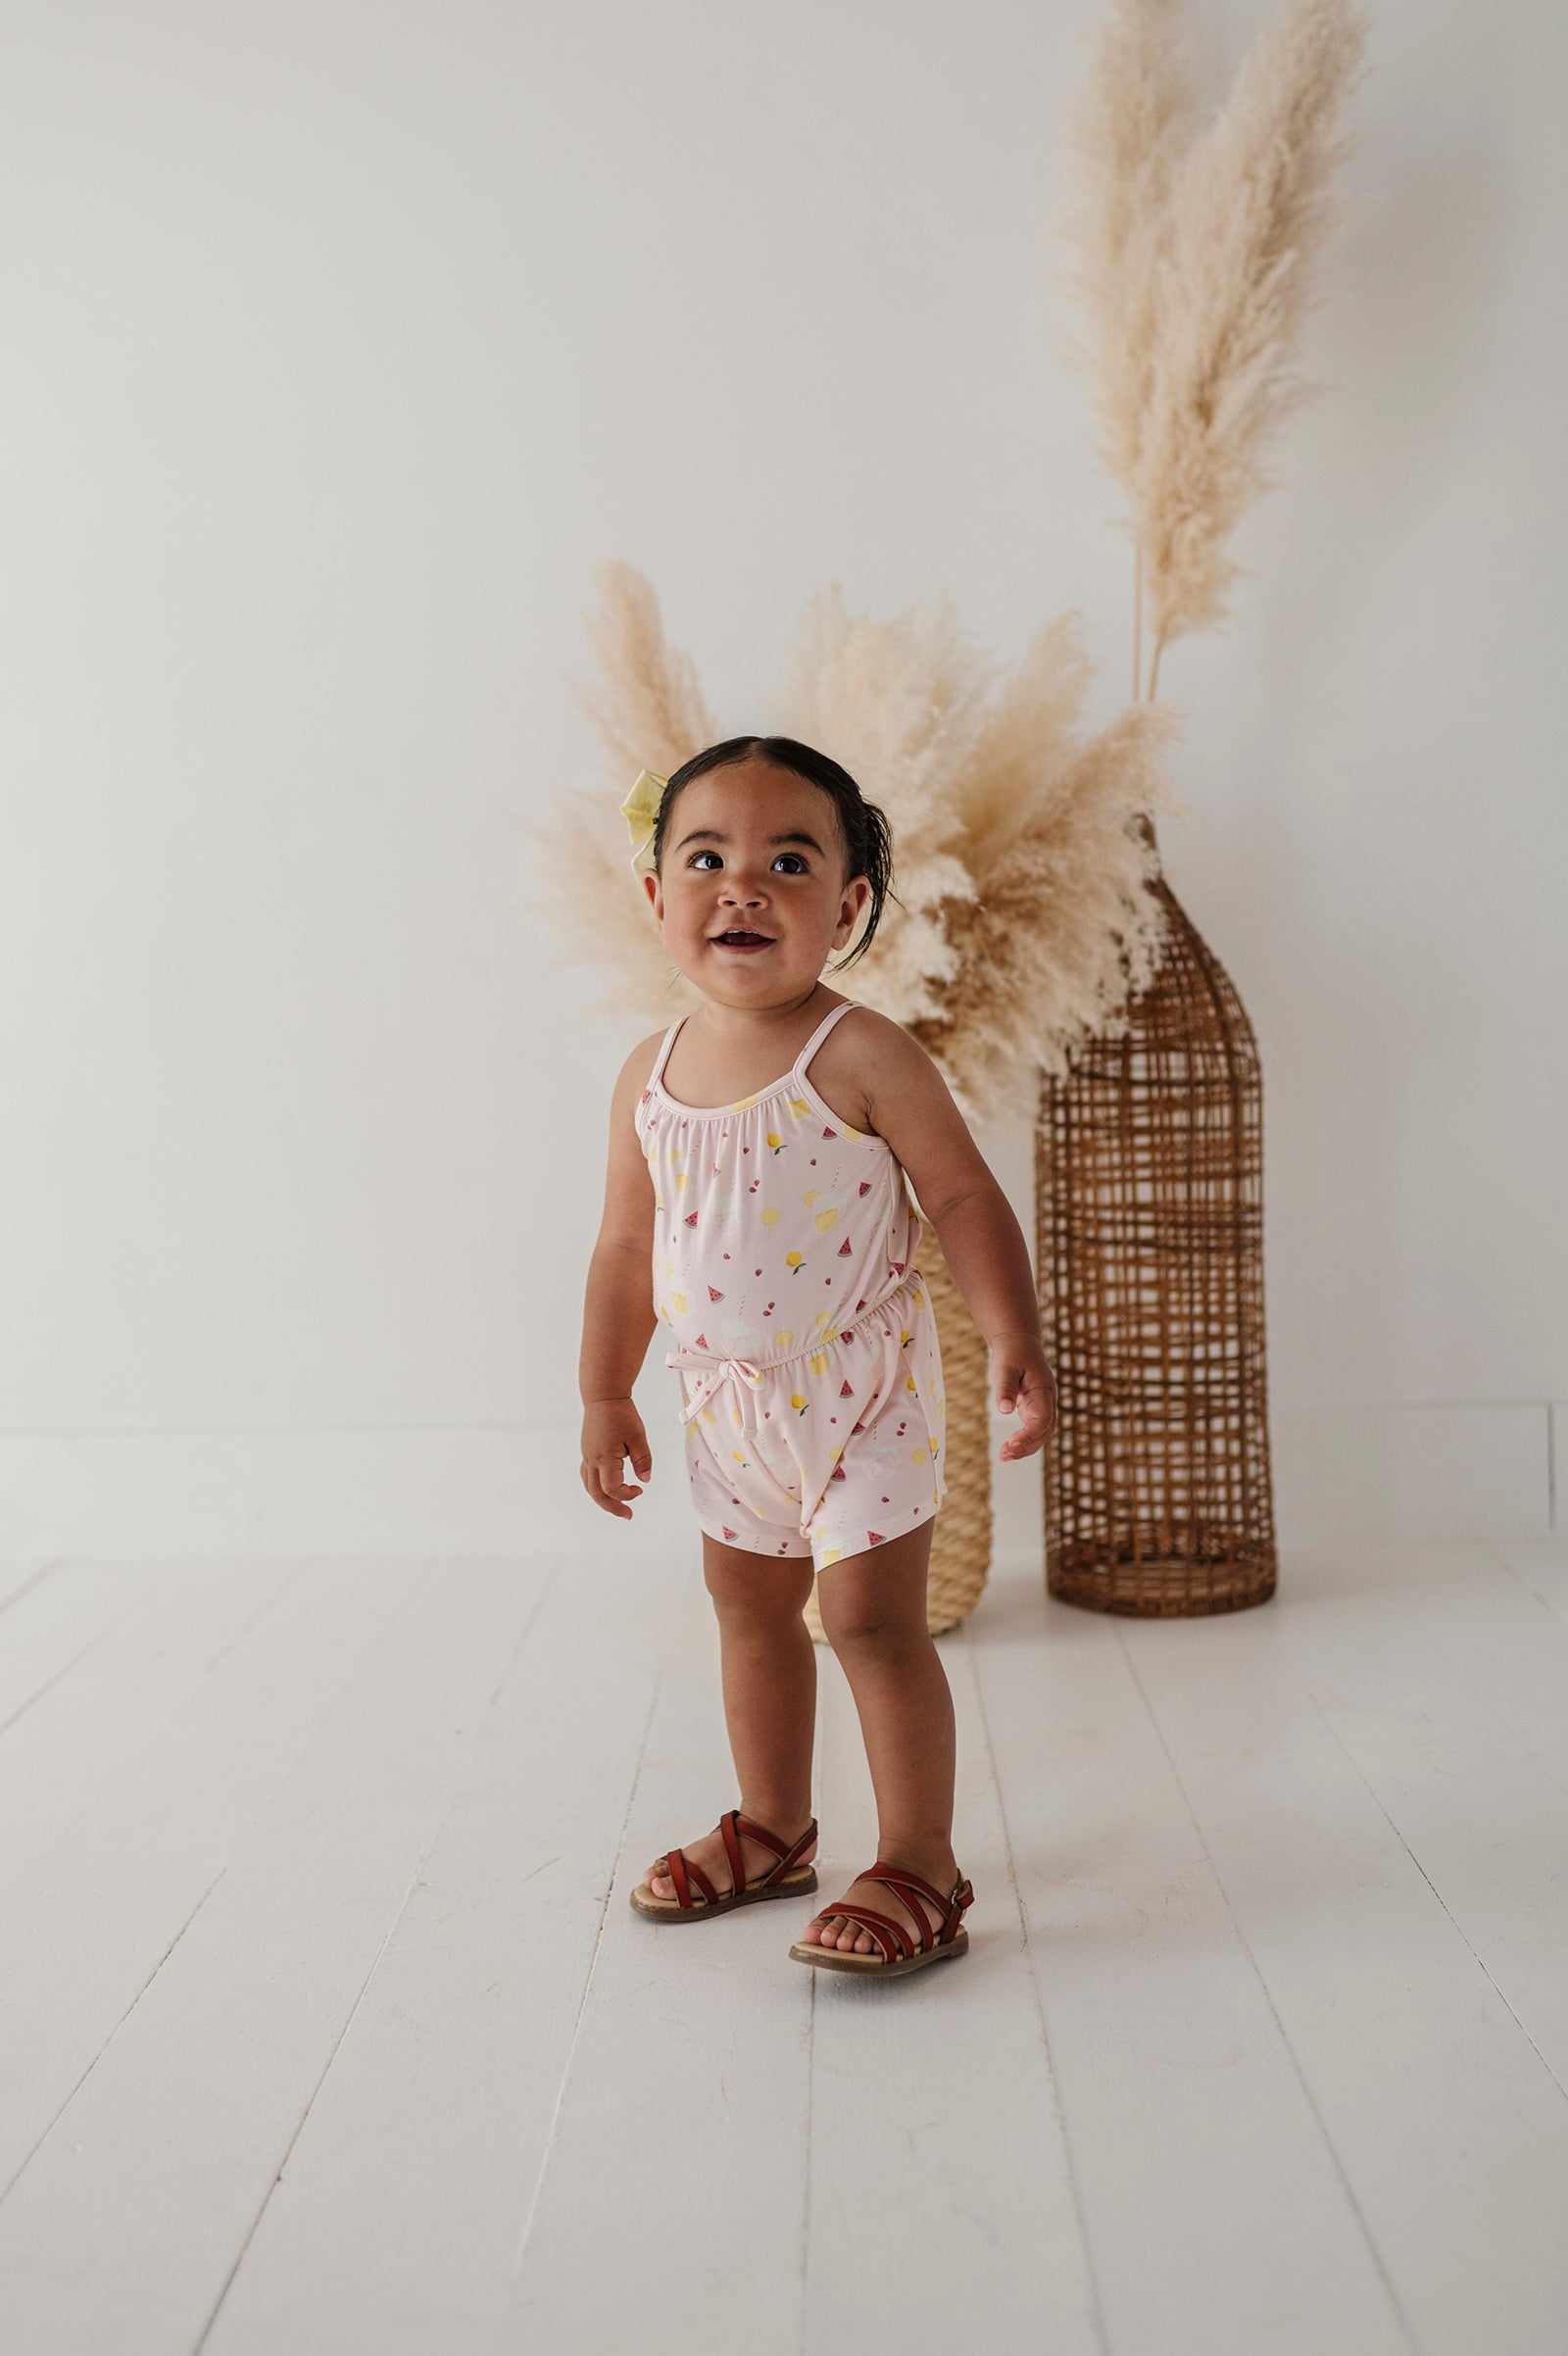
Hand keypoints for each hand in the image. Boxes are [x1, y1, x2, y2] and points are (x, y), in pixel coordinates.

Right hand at [581, 1397, 652, 1519]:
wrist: (603, 1396)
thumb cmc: (621, 1413)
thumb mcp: (637, 1436)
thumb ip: (643, 1460)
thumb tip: (645, 1479)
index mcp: (604, 1457)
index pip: (612, 1488)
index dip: (627, 1494)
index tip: (640, 1489)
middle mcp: (592, 1460)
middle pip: (596, 1494)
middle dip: (612, 1507)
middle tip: (628, 1515)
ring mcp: (587, 1456)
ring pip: (589, 1486)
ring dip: (603, 1499)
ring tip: (618, 1506)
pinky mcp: (587, 1451)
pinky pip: (587, 1476)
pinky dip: (597, 1487)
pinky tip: (608, 1487)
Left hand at [990, 1337, 1056, 1461]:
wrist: (1018, 1343)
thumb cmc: (1012, 1353)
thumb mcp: (1005, 1367)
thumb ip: (1005, 1388)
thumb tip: (1004, 1410)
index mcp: (1044, 1390)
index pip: (1042, 1419)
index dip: (1029, 1434)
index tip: (1012, 1443)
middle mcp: (1047, 1401)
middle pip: (1045, 1431)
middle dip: (1027, 1446)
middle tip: (1004, 1455)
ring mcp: (1042, 1406)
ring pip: (1041, 1434)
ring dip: (1025, 1448)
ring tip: (1004, 1456)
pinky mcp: (1034, 1409)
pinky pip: (1033, 1430)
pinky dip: (1023, 1441)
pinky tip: (1009, 1448)